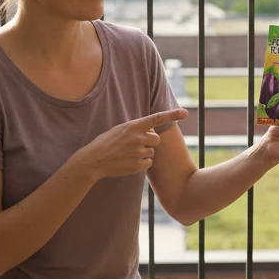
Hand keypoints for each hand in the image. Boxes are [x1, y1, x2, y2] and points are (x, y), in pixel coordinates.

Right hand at [71, 109, 186, 179]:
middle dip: (150, 142)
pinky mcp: (138, 165)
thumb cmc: (105, 143)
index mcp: (133, 126)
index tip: (185, 112)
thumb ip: (136, 129)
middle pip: (156, 139)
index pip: (157, 118)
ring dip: (143, 153)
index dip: (172, 114)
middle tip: (135, 144)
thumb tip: (152, 132)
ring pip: (151, 152)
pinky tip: (128, 162)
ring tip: (127, 154)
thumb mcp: (119, 130)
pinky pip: (148, 163)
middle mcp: (138, 138)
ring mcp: (138, 152)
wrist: (93, 161)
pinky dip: (141, 163)